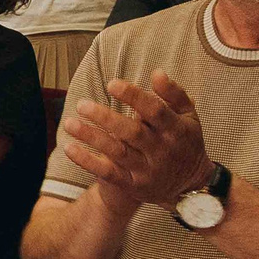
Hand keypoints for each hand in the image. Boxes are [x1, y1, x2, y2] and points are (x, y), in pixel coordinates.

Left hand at [59, 72, 210, 210]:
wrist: (189, 184)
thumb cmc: (184, 140)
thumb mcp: (188, 116)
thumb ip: (174, 93)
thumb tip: (157, 73)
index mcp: (175, 129)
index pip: (154, 110)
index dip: (133, 96)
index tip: (111, 84)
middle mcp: (161, 150)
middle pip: (132, 132)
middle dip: (106, 118)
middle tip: (82, 104)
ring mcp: (147, 169)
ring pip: (117, 152)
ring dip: (92, 137)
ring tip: (69, 123)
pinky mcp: (133, 185)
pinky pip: (108, 174)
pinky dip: (88, 162)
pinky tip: (70, 148)